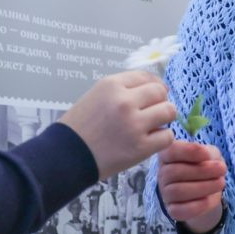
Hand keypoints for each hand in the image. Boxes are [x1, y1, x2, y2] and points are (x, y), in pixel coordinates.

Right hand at [60, 71, 175, 179]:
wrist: (65, 156)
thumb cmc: (79, 127)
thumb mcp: (95, 96)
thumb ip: (122, 91)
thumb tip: (154, 88)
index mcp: (111, 85)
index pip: (146, 77)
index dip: (154, 85)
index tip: (154, 94)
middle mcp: (125, 101)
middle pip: (160, 92)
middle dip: (160, 101)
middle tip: (154, 112)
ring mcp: (134, 124)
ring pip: (169, 111)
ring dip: (164, 118)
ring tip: (152, 126)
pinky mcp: (140, 147)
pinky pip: (167, 136)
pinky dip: (162, 138)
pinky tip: (149, 141)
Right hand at [157, 140, 225, 232]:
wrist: (207, 190)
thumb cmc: (206, 166)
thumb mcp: (209, 154)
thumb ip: (208, 153)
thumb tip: (207, 158)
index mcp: (168, 155)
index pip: (172, 151)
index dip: (189, 152)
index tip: (207, 155)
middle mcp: (163, 173)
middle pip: (174, 172)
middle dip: (201, 171)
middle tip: (222, 169)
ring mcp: (165, 193)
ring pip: (177, 191)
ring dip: (203, 187)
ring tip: (220, 183)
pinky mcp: (172, 210)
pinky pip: (179, 211)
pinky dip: (196, 206)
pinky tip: (208, 199)